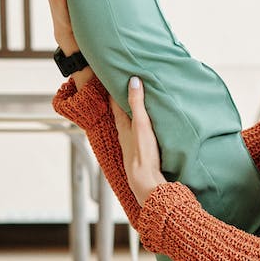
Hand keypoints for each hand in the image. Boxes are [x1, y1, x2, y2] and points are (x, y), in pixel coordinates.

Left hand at [109, 77, 166, 206]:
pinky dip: (139, 127)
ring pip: (129, 125)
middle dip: (122, 101)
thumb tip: (133, 80)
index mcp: (123, 125)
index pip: (115, 103)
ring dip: (131, 114)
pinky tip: (145, 128)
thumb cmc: (142, 153)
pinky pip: (137, 135)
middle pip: (121, 113)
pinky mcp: (139, 152)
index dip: (114, 91)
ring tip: (136, 104)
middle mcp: (124, 134)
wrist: (145, 181)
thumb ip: (137, 103)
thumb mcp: (141, 124)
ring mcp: (131, 144)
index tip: (114, 78)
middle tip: (125, 88)